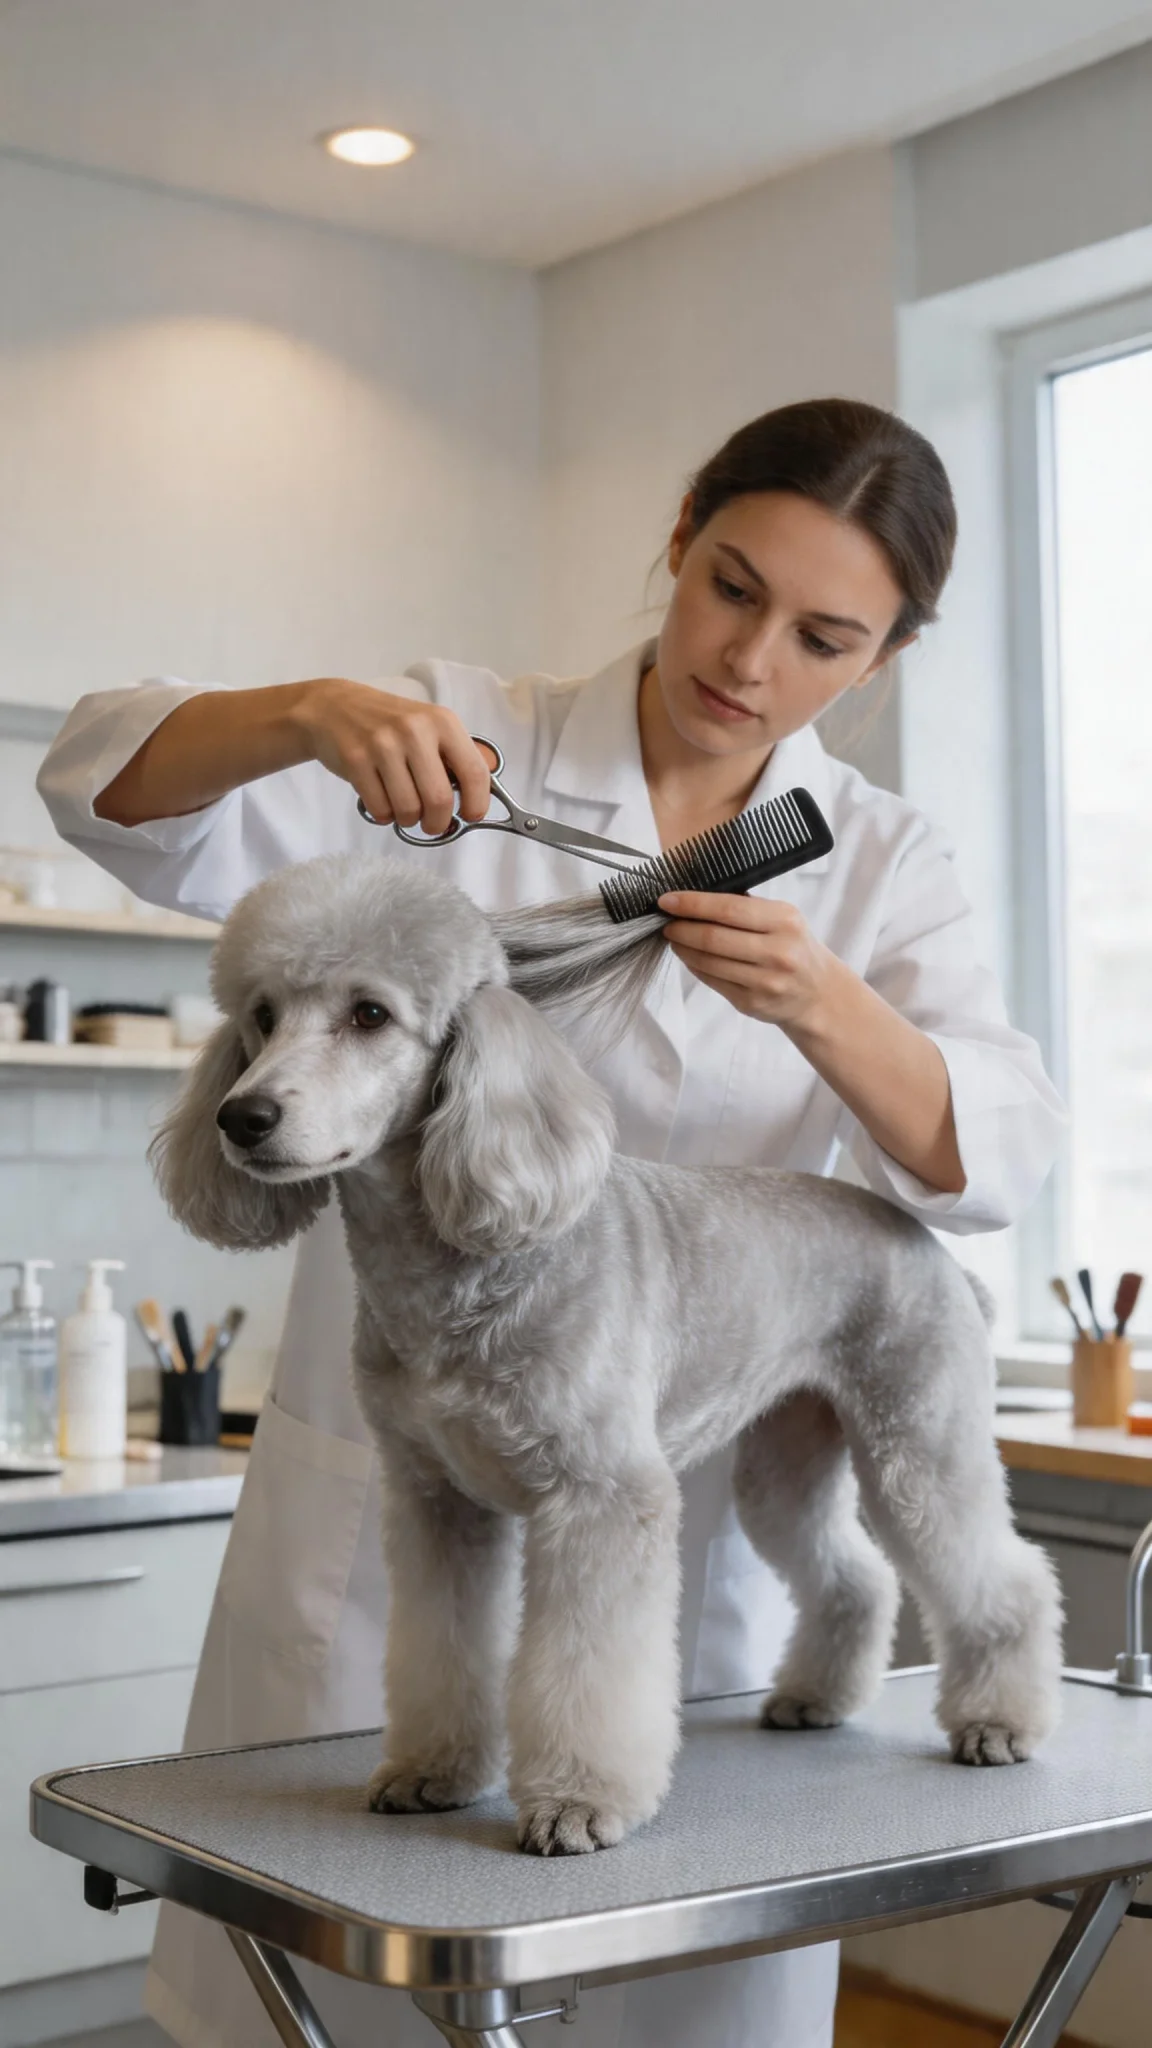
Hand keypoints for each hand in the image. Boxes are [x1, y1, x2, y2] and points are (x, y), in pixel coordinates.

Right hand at [295, 680, 495, 837]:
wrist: (333, 707)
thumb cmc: (388, 724)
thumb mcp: (428, 727)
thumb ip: (456, 755)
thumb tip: (487, 787)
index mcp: (442, 722)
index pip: (474, 773)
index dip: (477, 804)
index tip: (470, 816)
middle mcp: (415, 731)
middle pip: (439, 800)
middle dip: (437, 823)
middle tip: (431, 824)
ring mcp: (383, 745)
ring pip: (408, 809)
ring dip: (408, 819)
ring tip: (403, 807)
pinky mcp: (356, 761)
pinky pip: (380, 809)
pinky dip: (384, 815)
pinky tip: (381, 799)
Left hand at [657, 891, 837, 1028]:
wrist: (817, 993)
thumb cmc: (793, 946)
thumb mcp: (783, 919)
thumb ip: (745, 908)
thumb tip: (695, 896)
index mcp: (784, 921)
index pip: (728, 909)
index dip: (692, 904)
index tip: (667, 900)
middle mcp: (778, 952)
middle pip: (713, 938)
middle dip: (681, 928)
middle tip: (666, 922)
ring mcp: (765, 981)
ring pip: (709, 962)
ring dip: (683, 948)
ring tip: (674, 938)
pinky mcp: (751, 1003)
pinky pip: (712, 981)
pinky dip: (694, 966)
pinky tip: (690, 956)